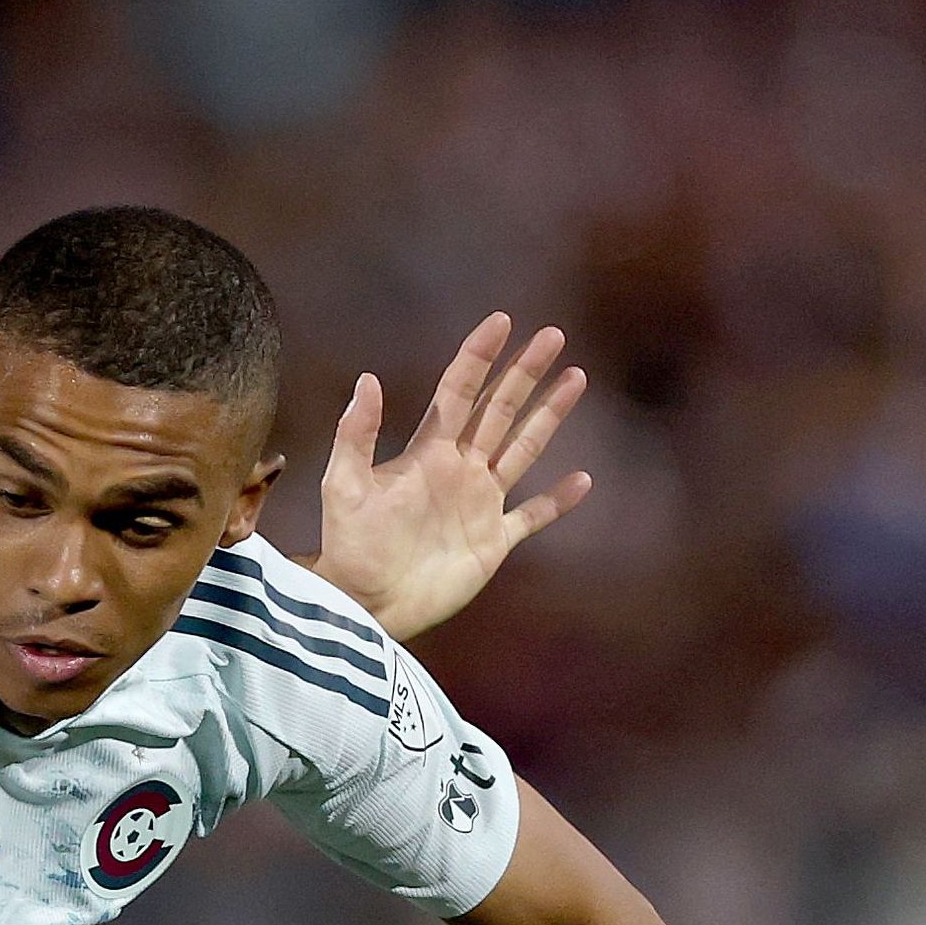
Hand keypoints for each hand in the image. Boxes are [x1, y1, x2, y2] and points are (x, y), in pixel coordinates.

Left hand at [310, 314, 591, 642]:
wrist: (364, 603)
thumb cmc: (348, 545)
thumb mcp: (343, 486)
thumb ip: (356, 434)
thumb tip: (367, 379)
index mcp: (428, 452)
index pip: (458, 392)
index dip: (479, 357)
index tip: (502, 321)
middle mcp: (459, 469)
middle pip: (499, 410)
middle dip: (525, 373)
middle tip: (553, 336)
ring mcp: (480, 504)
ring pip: (522, 450)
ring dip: (549, 416)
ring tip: (575, 378)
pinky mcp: (493, 541)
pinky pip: (533, 516)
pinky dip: (557, 501)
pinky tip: (582, 479)